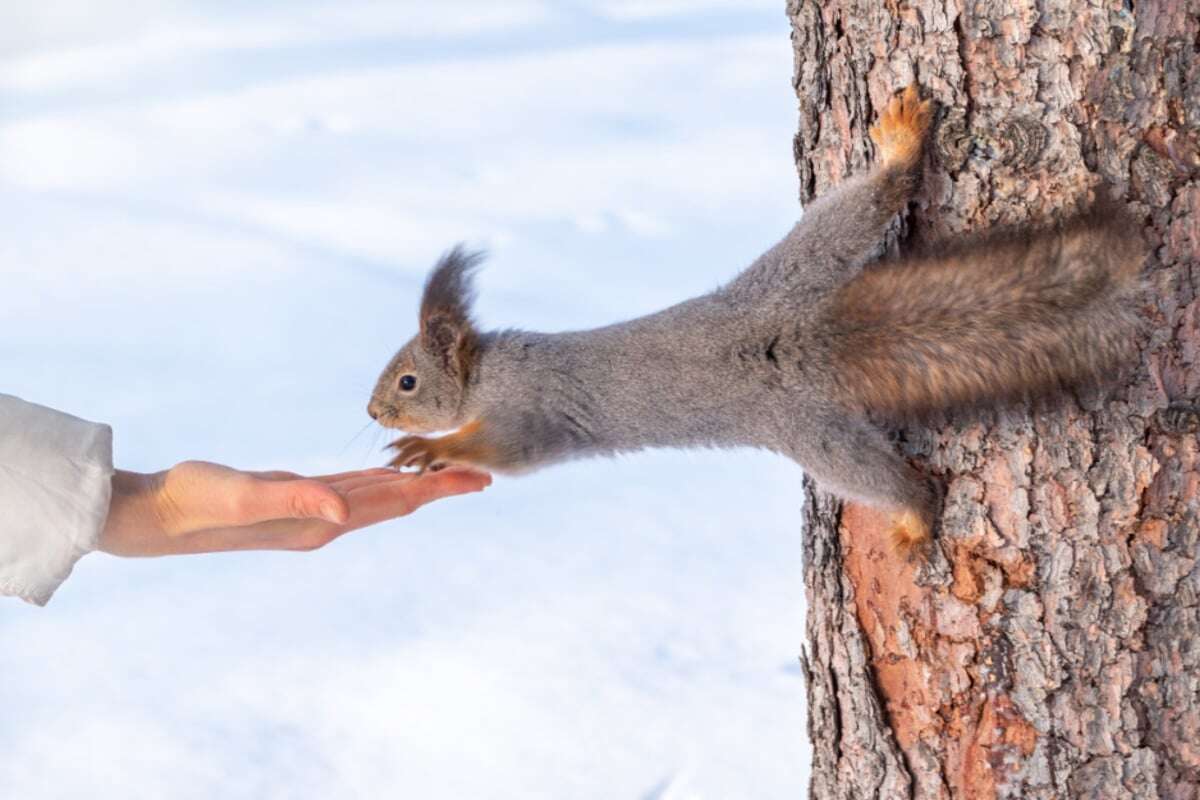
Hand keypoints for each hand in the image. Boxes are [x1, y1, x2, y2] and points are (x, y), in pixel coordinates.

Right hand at [98, 460, 490, 556]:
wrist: (158, 515)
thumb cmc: (199, 502)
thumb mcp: (249, 496)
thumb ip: (298, 500)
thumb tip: (344, 512)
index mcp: (324, 521)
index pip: (396, 502)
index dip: (439, 489)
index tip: (480, 478)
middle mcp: (324, 521)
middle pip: (396, 501)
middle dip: (440, 487)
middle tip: (483, 473)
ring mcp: (311, 512)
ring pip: (377, 495)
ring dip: (414, 484)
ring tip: (448, 472)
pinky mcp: (295, 497)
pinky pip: (350, 488)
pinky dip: (378, 479)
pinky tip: (388, 474)